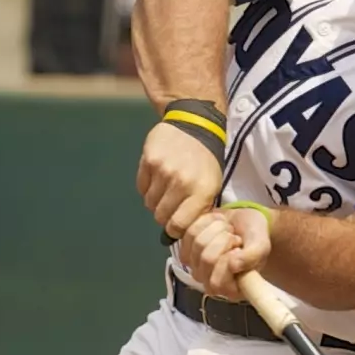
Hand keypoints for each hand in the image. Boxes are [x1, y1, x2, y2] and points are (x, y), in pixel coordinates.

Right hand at [137, 120, 224, 238]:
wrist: (194, 124)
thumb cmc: (206, 159)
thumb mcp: (213, 185)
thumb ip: (200, 208)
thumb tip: (184, 231)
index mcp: (201, 191)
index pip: (178, 225)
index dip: (175, 229)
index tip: (175, 225)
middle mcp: (181, 183)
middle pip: (161, 216)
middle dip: (164, 215)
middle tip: (170, 206)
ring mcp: (163, 171)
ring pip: (149, 203)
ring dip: (155, 201)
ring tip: (165, 190)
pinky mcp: (148, 161)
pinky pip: (141, 187)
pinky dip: (147, 188)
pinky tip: (157, 178)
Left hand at [177, 204, 273, 299]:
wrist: (243, 222)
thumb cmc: (254, 236)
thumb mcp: (261, 245)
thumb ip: (252, 256)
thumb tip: (234, 265)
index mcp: (232, 290)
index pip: (218, 282)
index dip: (227, 259)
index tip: (239, 248)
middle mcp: (211, 284)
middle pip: (208, 259)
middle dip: (224, 239)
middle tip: (235, 236)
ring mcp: (197, 269)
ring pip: (198, 244)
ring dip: (215, 229)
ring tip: (227, 230)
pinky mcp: (186, 252)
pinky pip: (188, 235)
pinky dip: (204, 224)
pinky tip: (215, 226)